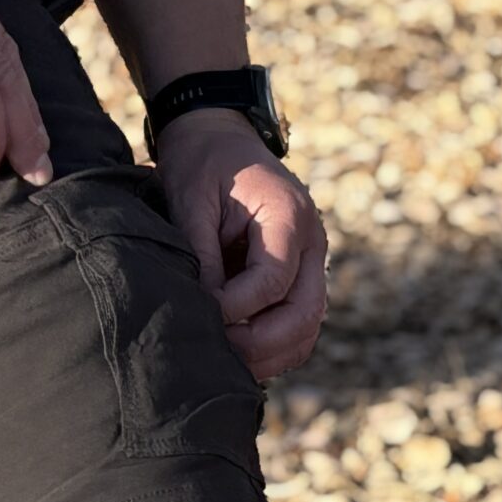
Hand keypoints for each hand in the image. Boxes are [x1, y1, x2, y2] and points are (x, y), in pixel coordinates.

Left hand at [154, 110, 328, 380]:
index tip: (198, 312)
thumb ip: (201, 255)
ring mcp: (310, 265)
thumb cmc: (201, 165)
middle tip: (213, 352)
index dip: (234, 308)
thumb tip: (203, 310)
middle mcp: (311, 244)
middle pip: (302, 316)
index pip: (272, 282)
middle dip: (257, 343)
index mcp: (289, 215)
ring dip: (267, 355)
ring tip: (222, 361)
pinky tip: (235, 353)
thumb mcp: (191, 199)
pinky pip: (296, 330)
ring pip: (305, 332)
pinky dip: (271, 350)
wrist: (219, 141)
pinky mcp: (299, 281)